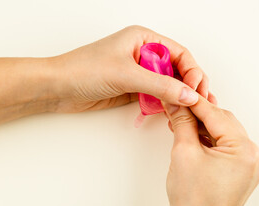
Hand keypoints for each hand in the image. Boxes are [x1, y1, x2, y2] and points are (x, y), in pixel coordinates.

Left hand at [48, 25, 210, 112]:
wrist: (58, 88)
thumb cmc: (84, 69)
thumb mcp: (127, 74)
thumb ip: (161, 85)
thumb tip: (189, 95)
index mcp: (144, 39)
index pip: (180, 54)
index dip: (193, 72)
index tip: (197, 90)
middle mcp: (144, 54)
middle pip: (178, 69)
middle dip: (190, 86)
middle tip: (200, 103)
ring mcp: (139, 73)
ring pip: (169, 84)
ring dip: (180, 97)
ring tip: (191, 111)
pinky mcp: (134, 89)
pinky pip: (157, 96)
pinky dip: (166, 105)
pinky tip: (172, 113)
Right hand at [163, 96, 258, 205]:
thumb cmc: (193, 202)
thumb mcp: (183, 153)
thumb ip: (182, 122)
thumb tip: (177, 102)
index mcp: (245, 151)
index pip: (216, 115)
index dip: (194, 102)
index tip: (180, 92)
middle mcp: (254, 156)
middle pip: (223, 121)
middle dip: (199, 113)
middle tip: (178, 106)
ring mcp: (251, 164)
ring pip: (225, 132)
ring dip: (204, 126)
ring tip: (182, 122)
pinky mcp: (244, 170)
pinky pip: (227, 145)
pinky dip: (211, 138)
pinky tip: (194, 135)